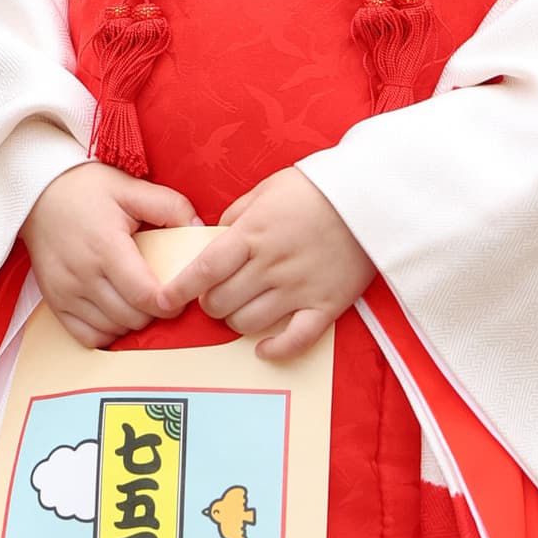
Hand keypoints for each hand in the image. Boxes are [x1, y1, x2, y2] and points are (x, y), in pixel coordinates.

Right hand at [22, 161, 199, 348]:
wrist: (37, 193)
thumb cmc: (87, 189)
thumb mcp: (131, 188)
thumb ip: (171, 207)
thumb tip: (199, 232)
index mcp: (106, 246)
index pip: (145, 296)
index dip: (170, 303)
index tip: (179, 294)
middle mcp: (83, 274)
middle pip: (133, 318)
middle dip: (154, 311)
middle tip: (161, 294)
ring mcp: (66, 292)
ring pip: (112, 330)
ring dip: (132, 322)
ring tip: (139, 300)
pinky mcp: (54, 302)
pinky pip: (87, 336)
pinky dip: (107, 331)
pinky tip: (116, 312)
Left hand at [183, 168, 373, 362]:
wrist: (374, 197)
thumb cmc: (318, 188)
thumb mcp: (267, 189)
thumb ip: (237, 215)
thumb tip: (216, 239)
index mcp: (253, 234)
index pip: (204, 269)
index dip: (179, 289)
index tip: (164, 300)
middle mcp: (272, 264)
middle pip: (221, 302)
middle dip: (210, 303)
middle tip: (217, 295)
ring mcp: (300, 287)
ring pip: (248, 323)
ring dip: (237, 321)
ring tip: (242, 310)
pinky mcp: (327, 304)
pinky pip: (295, 339)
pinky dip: (276, 349)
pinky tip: (264, 348)